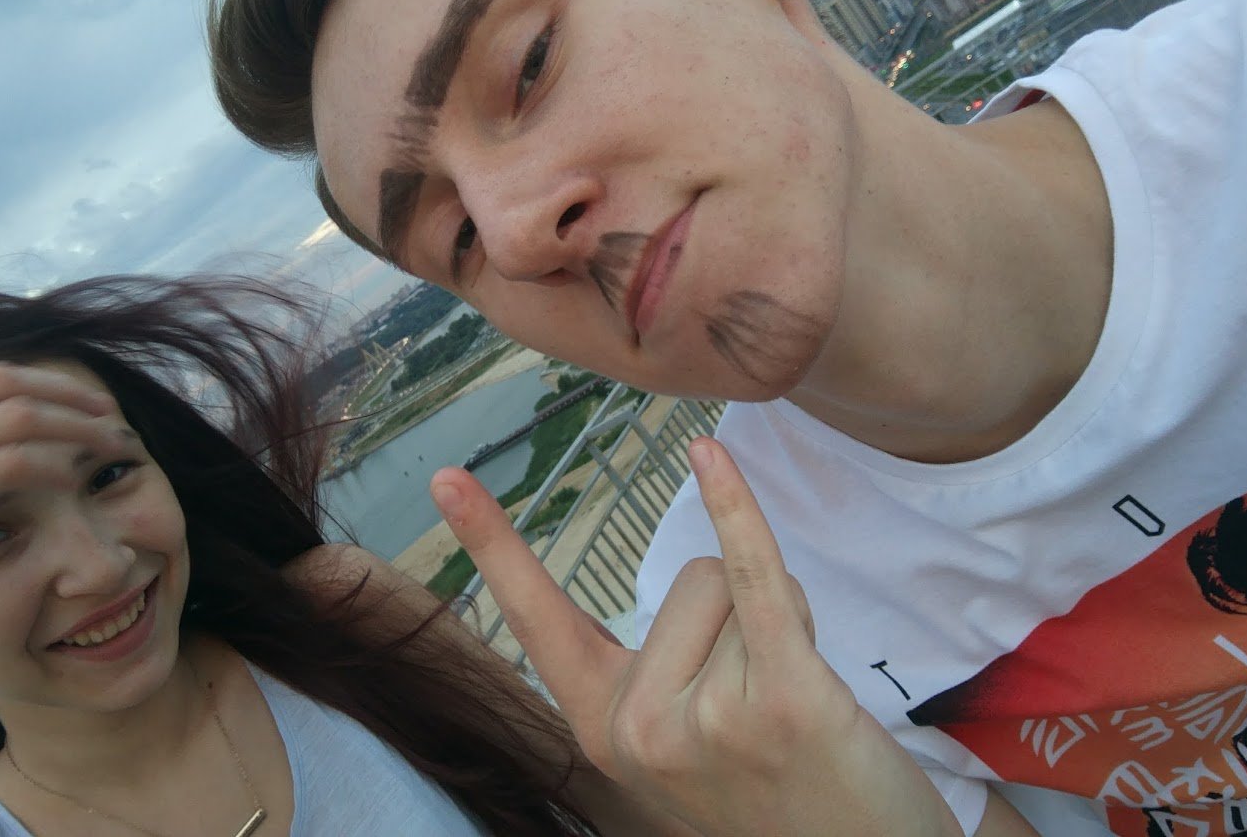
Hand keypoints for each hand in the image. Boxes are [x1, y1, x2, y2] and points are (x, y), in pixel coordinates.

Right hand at [431, 437, 960, 836]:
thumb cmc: (777, 790)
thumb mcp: (682, 742)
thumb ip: (658, 672)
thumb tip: (694, 567)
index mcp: (602, 729)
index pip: (536, 619)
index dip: (490, 543)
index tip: (445, 477)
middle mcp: (638, 729)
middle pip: (686, 578)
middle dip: (742, 616)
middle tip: (772, 697)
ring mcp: (704, 721)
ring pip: (734, 579)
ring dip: (786, 618)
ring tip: (801, 696)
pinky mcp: (779, 701)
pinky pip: (754, 577)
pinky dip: (734, 511)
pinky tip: (709, 456)